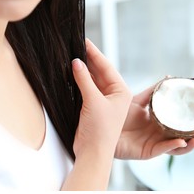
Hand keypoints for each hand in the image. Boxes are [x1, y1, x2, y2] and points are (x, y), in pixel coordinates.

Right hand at [72, 39, 131, 158]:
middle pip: (100, 71)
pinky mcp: (92, 107)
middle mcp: (114, 94)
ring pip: (92, 79)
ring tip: (71, 54)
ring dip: (82, 69)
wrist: (92, 152)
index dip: (95, 53)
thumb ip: (84, 80)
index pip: (107, 67)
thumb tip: (76, 61)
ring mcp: (102, 101)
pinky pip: (85, 88)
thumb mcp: (93, 101)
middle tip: (76, 44)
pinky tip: (71, 71)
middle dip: (89, 59)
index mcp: (121, 91)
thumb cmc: (100, 130)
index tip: (84, 40)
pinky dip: (79, 80)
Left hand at [114, 84, 193, 159]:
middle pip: (185, 137)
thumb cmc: (120, 115)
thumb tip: (169, 77)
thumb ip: (153, 91)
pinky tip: (180, 141)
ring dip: (191, 144)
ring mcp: (155, 144)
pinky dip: (172, 146)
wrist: (102, 126)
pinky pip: (162, 150)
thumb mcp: (139, 101)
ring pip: (177, 147)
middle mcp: (160, 135)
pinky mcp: (147, 152)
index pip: (182, 124)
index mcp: (161, 123)